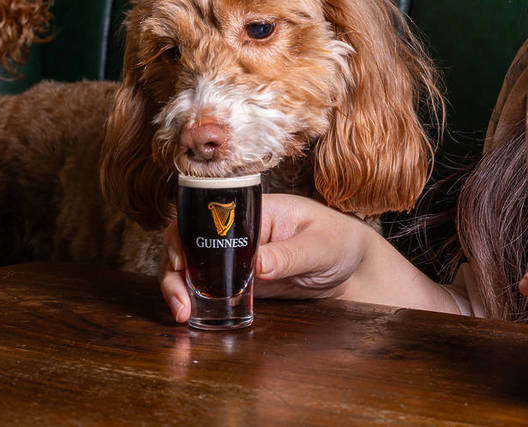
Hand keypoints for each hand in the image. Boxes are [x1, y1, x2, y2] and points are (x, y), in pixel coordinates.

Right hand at [160, 193, 379, 322]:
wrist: (353, 268)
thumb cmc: (340, 242)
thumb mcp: (321, 246)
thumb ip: (291, 255)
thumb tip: (258, 265)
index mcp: (254, 210)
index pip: (207, 214)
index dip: (184, 235)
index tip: (180, 263)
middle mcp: (238, 231)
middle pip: (189, 241)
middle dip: (174, 269)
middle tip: (179, 301)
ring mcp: (237, 257)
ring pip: (194, 267)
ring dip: (180, 288)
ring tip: (183, 313)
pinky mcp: (242, 281)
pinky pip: (211, 288)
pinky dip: (197, 300)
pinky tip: (195, 316)